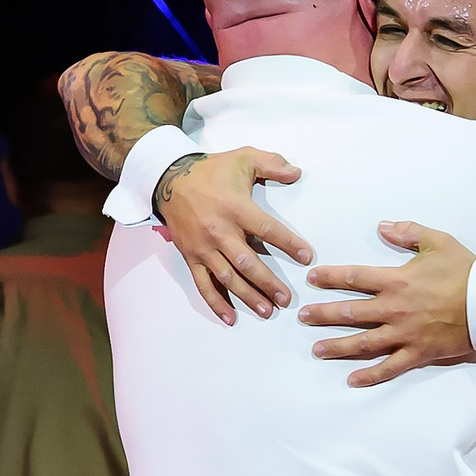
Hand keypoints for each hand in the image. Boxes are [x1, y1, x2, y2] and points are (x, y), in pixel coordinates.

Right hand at [156, 147, 310, 323]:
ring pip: (227, 277)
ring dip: (247, 296)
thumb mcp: (243, 157)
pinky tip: (230, 318)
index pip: (267, 229)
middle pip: (247, 262)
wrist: (169, 179)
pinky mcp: (191, 256)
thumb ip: (272, 163)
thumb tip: (297, 172)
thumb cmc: (211, 171)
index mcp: (235, 208)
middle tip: (286, 299)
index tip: (307, 258)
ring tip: (267, 311)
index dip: (289, 245)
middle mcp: (219, 231)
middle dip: (268, 282)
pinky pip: (203, 284)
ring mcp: (203, 247)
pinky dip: (216, 303)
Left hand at [297, 221, 475, 386]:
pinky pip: (390, 367)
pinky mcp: (419, 353)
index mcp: (397, 280)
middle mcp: (395, 308)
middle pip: (351, 313)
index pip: (354, 278)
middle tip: (302, 317)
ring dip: (337, 346)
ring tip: (317, 350)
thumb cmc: (466, 271)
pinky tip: (352, 380)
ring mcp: (405, 333)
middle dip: (323, 315)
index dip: (330, 277)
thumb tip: (382, 226)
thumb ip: (407, 232)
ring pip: (363, 342)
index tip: (312, 279)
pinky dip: (370, 375)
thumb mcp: (438, 241)